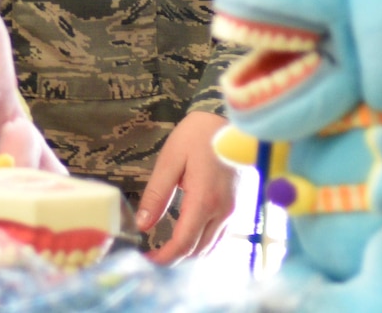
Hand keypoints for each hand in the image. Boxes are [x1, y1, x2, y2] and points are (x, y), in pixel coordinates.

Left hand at [136, 111, 237, 263]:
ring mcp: (235, 212)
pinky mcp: (239, 208)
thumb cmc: (198, 136)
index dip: (164, 258)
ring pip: (211, 247)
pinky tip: (187, 237)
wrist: (234, 121)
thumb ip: (156, 195)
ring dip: (189, 254)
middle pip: (198, 251)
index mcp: (204, 200)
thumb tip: (142, 225)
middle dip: (174, 259)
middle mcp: (224, 212)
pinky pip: (221, 237)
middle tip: (150, 256)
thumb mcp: (170, 160)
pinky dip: (203, 244)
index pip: (184, 243)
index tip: (145, 260)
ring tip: (165, 249)